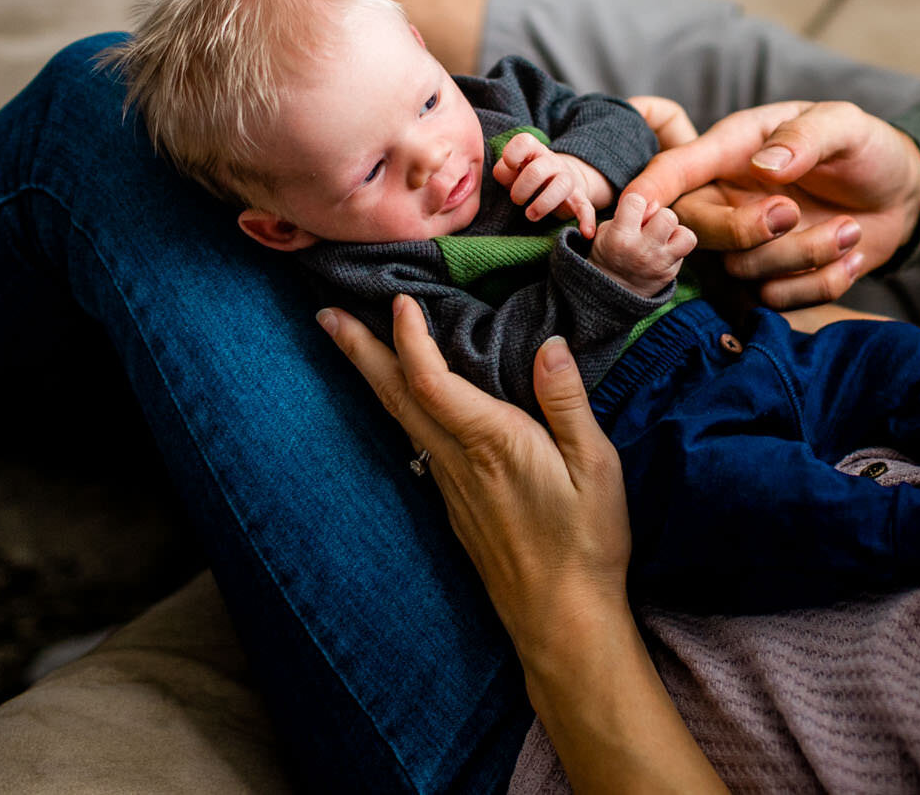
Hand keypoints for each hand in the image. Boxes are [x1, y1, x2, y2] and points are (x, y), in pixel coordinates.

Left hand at [319, 296, 631, 653]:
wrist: (561, 620)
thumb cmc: (586, 542)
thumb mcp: (595, 466)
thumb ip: (566, 402)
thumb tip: (549, 344)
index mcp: (493, 442)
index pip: (432, 380)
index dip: (409, 338)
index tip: (399, 299)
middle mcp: (459, 461)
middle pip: (396, 397)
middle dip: (359, 351)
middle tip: (324, 314)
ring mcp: (451, 486)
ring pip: (401, 420)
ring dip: (374, 376)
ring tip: (351, 343)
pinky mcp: (456, 504)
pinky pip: (418, 442)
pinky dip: (402, 406)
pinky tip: (405, 398)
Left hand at [493, 133, 609, 236]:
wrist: (560, 181)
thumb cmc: (527, 177)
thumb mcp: (513, 171)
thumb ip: (504, 170)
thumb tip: (504, 172)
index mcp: (534, 150)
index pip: (524, 141)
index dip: (513, 154)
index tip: (510, 167)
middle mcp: (552, 162)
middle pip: (537, 171)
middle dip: (521, 190)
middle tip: (517, 200)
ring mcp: (567, 179)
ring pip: (562, 185)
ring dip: (543, 204)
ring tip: (530, 215)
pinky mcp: (578, 198)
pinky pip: (585, 207)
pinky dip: (587, 219)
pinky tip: (586, 233)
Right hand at [590, 192, 695, 295]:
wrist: (610, 292)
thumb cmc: (609, 252)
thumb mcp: (607, 230)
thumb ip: (632, 214)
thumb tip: (656, 205)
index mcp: (619, 237)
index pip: (636, 202)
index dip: (635, 203)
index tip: (632, 213)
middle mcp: (641, 250)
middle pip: (668, 216)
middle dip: (661, 216)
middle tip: (652, 226)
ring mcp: (658, 263)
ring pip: (685, 235)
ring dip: (676, 232)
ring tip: (664, 236)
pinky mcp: (669, 273)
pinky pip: (685, 249)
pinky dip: (679, 245)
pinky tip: (667, 247)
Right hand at [622, 100, 919, 308]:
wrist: (901, 194)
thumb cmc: (863, 148)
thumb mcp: (843, 125)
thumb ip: (805, 137)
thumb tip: (765, 167)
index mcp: (733, 150)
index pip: (677, 169)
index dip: (650, 187)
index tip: (639, 207)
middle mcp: (730, 197)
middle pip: (696, 229)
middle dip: (743, 231)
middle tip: (794, 212)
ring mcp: (750, 243)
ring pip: (742, 269)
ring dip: (803, 255)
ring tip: (851, 229)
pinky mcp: (775, 279)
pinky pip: (777, 299)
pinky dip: (822, 283)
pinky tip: (853, 254)